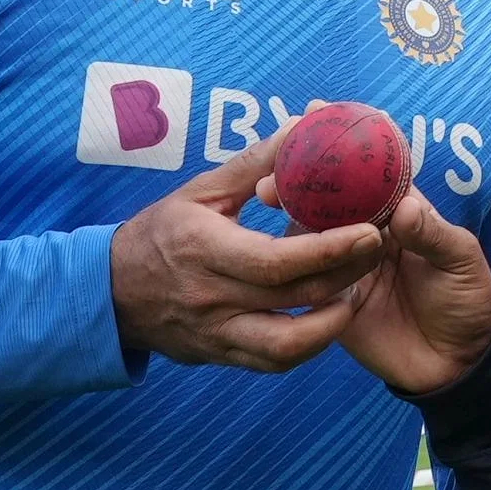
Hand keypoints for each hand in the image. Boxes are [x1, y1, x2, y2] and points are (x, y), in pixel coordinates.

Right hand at [111, 120, 384, 373]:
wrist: (110, 292)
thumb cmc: (161, 231)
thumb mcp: (201, 189)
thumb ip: (255, 164)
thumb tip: (304, 127)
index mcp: (205, 250)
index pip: (277, 261)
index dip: (329, 249)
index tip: (370, 230)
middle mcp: (212, 299)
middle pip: (294, 298)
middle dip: (348, 275)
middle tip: (381, 248)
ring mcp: (216, 334)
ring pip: (288, 346)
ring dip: (333, 322)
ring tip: (359, 289)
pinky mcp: (221, 356)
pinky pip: (274, 362)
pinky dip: (309, 344)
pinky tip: (329, 315)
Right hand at [257, 167, 490, 394]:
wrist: (458, 363)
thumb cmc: (468, 299)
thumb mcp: (462, 260)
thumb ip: (434, 235)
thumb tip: (404, 209)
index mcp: (397, 213)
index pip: (364, 180)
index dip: (338, 161)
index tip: (309, 146)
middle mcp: (364, 236)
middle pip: (326, 207)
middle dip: (298, 191)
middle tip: (268, 186)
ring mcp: (343, 270)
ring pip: (308, 242)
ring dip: (288, 229)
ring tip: (264, 216)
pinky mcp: (329, 305)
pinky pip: (303, 286)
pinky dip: (288, 274)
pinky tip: (266, 266)